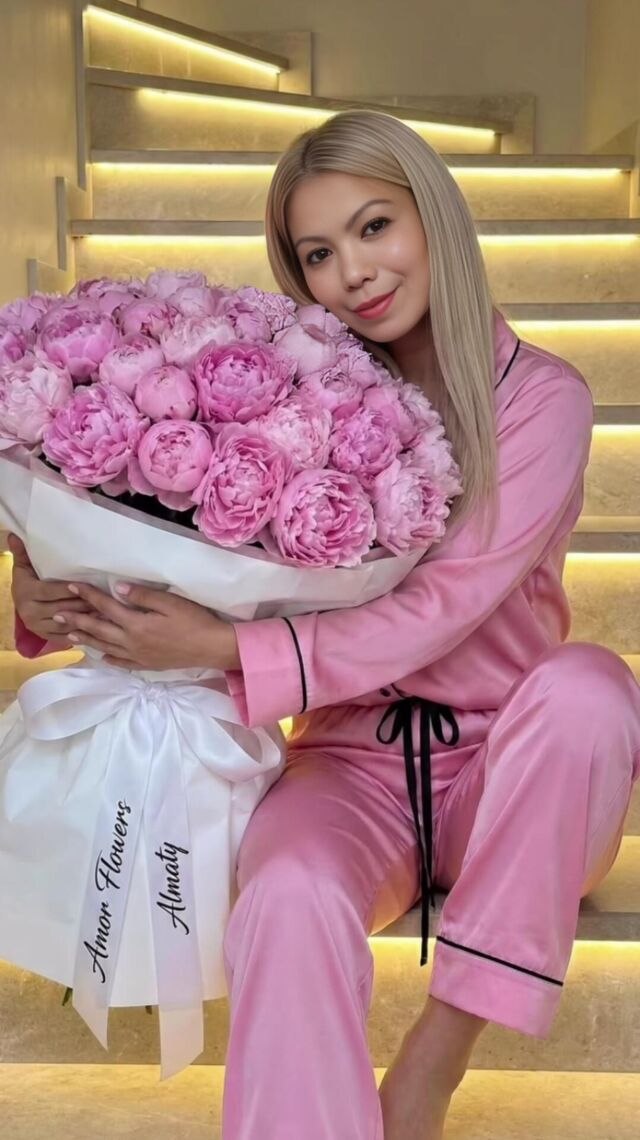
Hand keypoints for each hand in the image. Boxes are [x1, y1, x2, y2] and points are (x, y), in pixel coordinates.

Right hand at [8, 533, 92, 647]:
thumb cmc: (27, 582)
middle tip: (102, 599)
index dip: (66, 589)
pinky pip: (67, 637)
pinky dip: (82, 633)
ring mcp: (39, 628)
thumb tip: (15, 534)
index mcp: (26, 594)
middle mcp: (30, 613)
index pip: (49, 592)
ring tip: (104, 612)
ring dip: (85, 619)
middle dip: (81, 604)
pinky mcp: (47, 638)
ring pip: (66, 625)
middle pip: (61, 608)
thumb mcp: (23, 567)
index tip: (83, 585)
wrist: (21, 605)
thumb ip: (23, 552)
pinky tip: (98, 626)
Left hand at [55, 581, 240, 671]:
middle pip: (99, 629)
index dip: (88, 596)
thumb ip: (143, 596)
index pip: (106, 607)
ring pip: (105, 647)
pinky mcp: (148, 664)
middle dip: (76, 620)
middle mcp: (132, 642)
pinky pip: (122, 662)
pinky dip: (109, 658)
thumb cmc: (194, 621)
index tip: (72, 586)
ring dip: (86, 639)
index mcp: (136, 624)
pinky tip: (101, 656)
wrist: (211, 648)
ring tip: (68, 634)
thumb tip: (119, 589)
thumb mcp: (171, 603)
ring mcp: (138, 655)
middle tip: (55, 614)